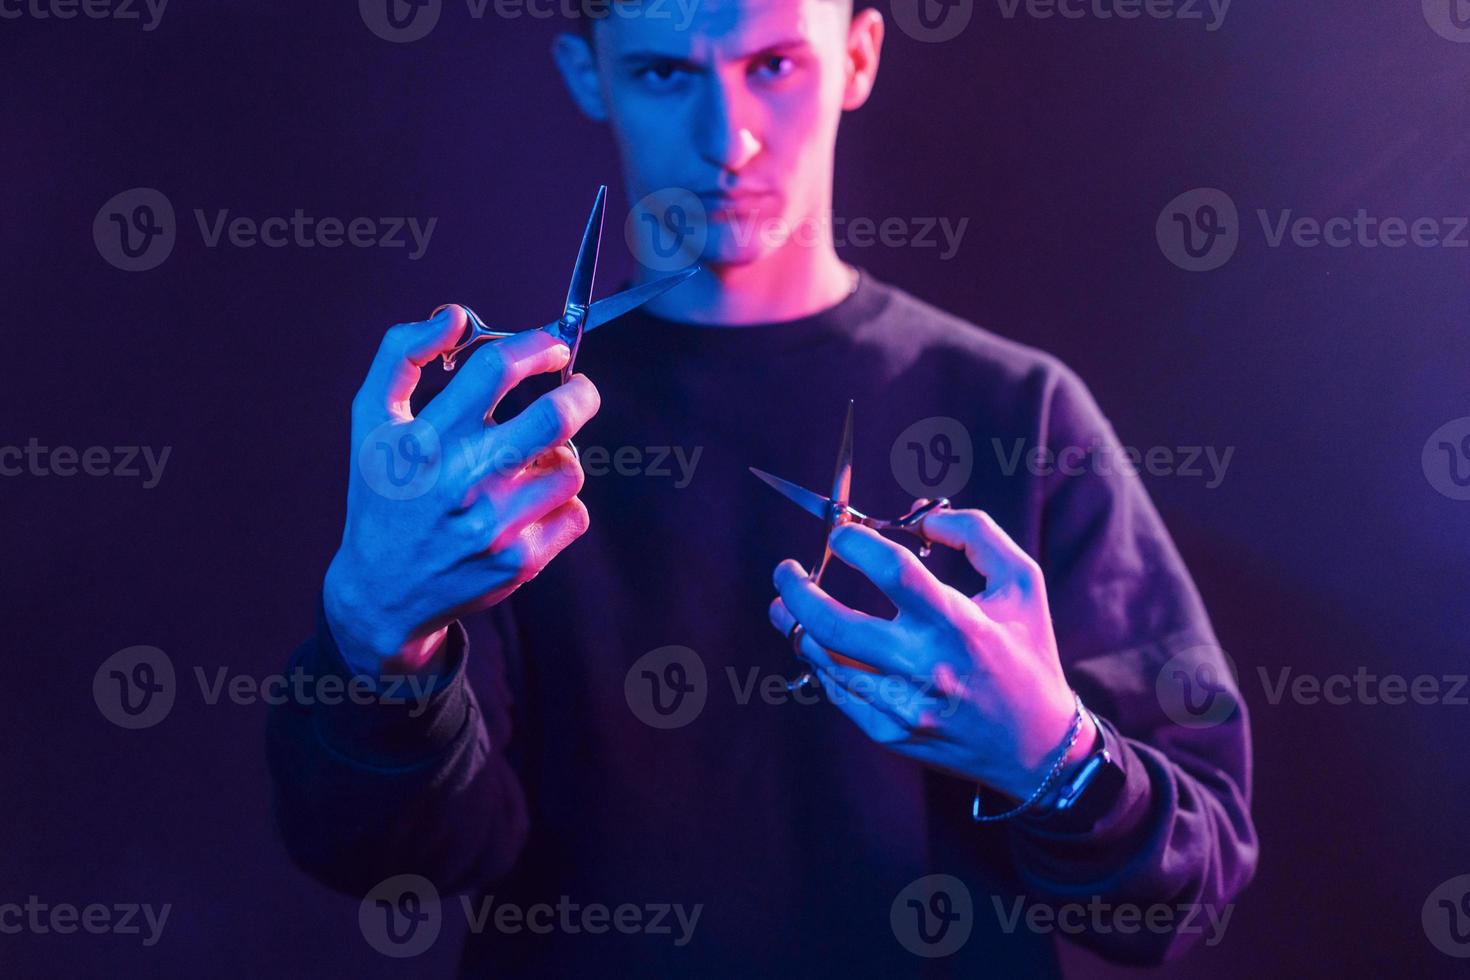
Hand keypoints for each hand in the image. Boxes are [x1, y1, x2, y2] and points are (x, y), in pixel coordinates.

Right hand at [324, 306, 598, 675]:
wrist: (381, 592)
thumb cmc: (383, 495)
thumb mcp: (370, 420)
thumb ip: (401, 354)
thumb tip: (453, 315)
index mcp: (424, 439)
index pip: (496, 367)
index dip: (537, 346)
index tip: (553, 347)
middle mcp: (460, 481)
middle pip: (553, 417)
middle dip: (580, 394)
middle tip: (579, 390)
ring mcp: (494, 525)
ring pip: (571, 468)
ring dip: (561, 458)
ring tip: (532, 465)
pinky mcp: (520, 561)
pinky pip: (575, 513)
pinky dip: (562, 505)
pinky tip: (530, 508)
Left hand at [768, 505, 1095, 802]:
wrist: (1038, 747)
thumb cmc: (1027, 652)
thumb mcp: (1021, 581)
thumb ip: (974, 534)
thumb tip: (918, 517)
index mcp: (960, 625)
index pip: (893, 572)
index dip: (857, 544)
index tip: (841, 533)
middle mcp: (927, 668)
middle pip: (835, 625)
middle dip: (798, 592)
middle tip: (786, 572)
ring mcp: (903, 706)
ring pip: (826, 660)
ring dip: (797, 626)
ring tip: (786, 605)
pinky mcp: (889, 733)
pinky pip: (838, 691)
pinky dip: (823, 662)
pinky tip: (822, 645)